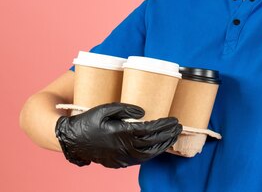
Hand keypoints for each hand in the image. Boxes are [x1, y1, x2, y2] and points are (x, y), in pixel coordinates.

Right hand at [55, 102, 181, 167]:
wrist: (71, 140)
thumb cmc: (88, 121)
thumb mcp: (104, 109)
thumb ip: (125, 108)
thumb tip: (144, 112)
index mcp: (121, 133)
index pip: (150, 130)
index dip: (164, 125)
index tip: (174, 119)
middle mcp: (123, 148)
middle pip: (152, 142)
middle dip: (168, 134)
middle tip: (179, 127)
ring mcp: (121, 157)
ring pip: (148, 154)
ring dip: (163, 145)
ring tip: (173, 136)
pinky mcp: (118, 163)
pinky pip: (140, 160)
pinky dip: (152, 153)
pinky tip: (158, 147)